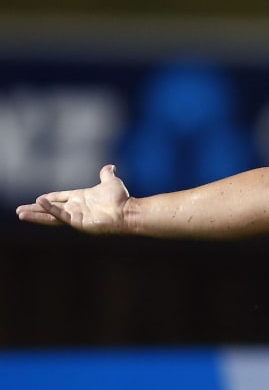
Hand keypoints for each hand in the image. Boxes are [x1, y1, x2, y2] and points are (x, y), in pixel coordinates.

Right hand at [15, 164, 129, 234]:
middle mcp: (76, 207)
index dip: (48, 199)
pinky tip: (40, 204)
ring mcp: (76, 216)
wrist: (128, 211)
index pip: (59, 198)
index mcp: (80, 198)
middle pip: (51, 208)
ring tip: (21, 213)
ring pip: (51, 215)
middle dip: (35, 209)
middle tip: (20, 211)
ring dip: (36, 214)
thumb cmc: (121, 199)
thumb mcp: (111, 182)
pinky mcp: (78, 222)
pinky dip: (51, 210)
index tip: (37, 198)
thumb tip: (110, 167)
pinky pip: (61, 215)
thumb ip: (106, 175)